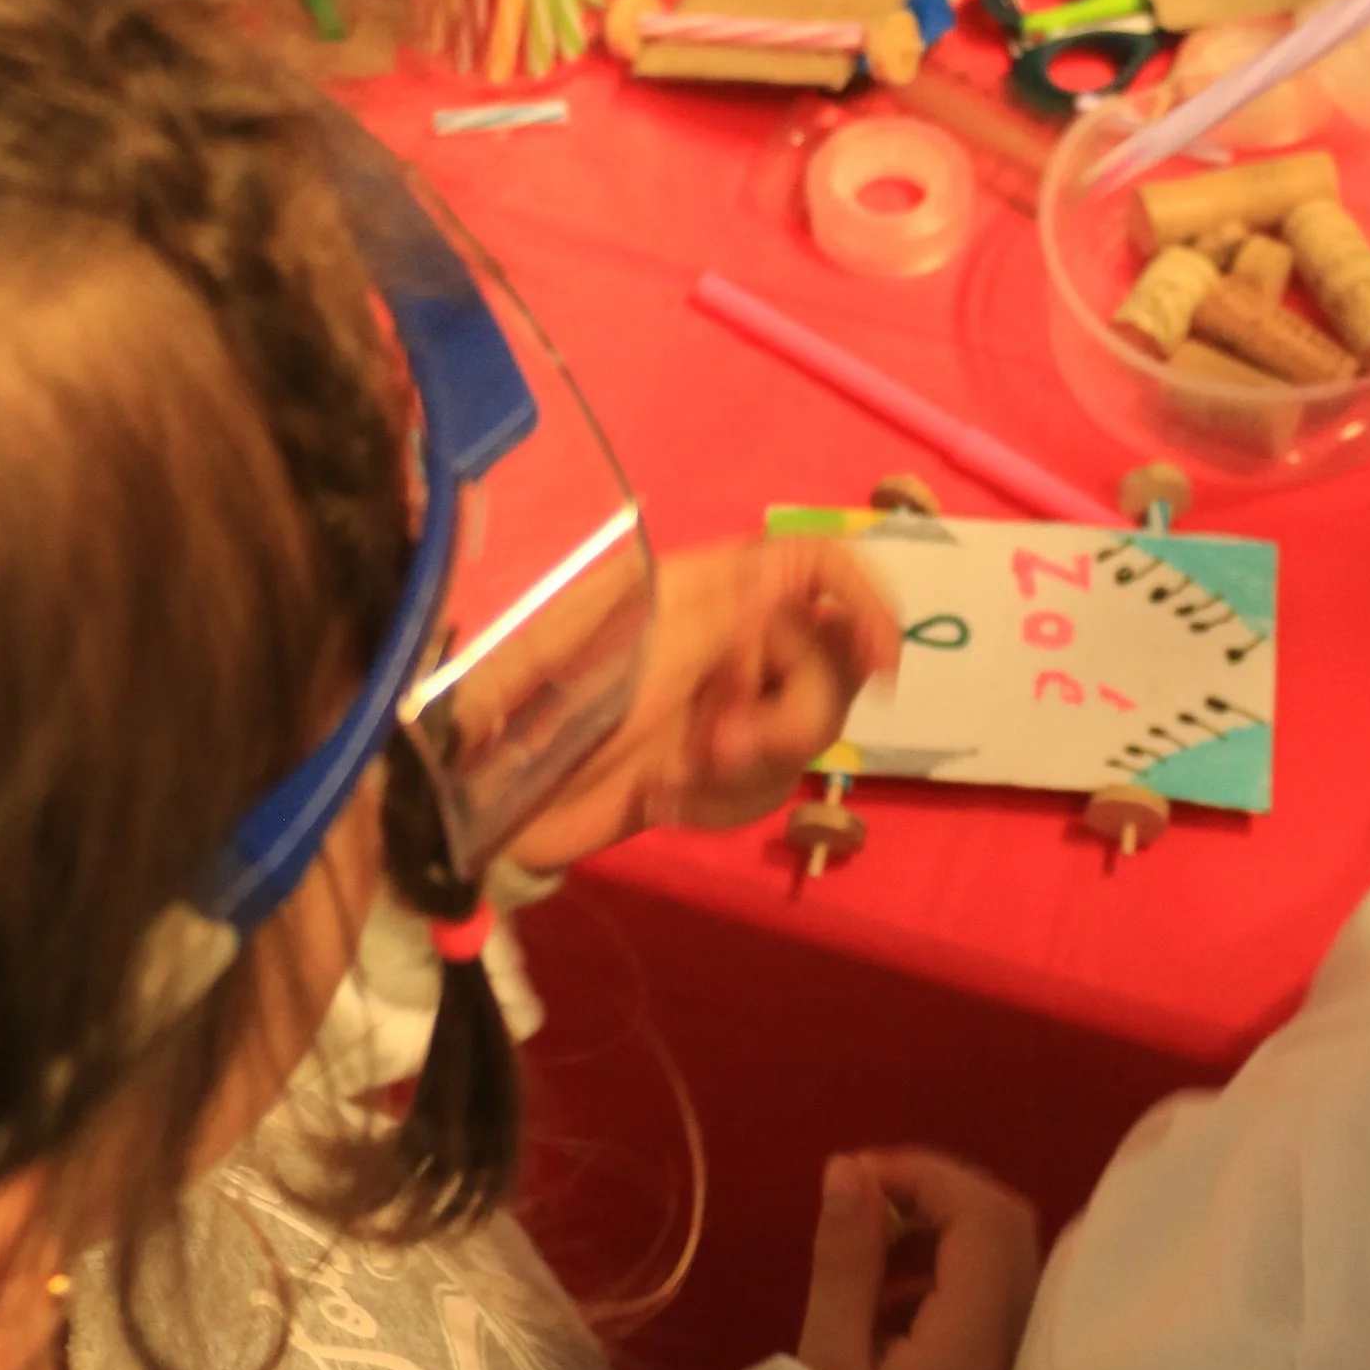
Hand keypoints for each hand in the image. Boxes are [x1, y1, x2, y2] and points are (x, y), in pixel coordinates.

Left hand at [506, 537, 900, 869]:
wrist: (487, 795)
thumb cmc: (549, 702)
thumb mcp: (642, 648)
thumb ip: (732, 609)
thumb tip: (804, 565)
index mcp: (716, 587)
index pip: (820, 567)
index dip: (866, 603)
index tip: (882, 667)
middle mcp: (735, 637)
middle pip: (831, 669)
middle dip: (787, 723)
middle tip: (720, 748)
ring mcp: (728, 705)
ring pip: (803, 741)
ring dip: (740, 773)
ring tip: (667, 783)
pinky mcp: (714, 768)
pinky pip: (766, 789)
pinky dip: (717, 804)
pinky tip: (660, 801)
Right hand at [797, 1149, 1041, 1369]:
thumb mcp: (828, 1362)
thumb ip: (846, 1261)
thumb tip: (851, 1168)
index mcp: (980, 1334)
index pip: (983, 1215)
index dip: (924, 1175)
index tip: (855, 1175)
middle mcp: (1021, 1343)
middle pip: (1007, 1228)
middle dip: (937, 1195)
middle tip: (862, 1202)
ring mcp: (1022, 1367)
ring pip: (1009, 1262)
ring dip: (947, 1233)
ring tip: (870, 1251)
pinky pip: (1001, 1301)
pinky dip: (955, 1275)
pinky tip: (895, 1303)